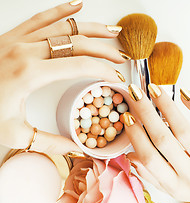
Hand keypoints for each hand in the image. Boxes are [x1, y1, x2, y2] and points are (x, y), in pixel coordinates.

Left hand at [0, 1, 126, 154]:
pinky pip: (42, 17)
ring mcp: (19, 38)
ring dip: (92, 28)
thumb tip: (76, 148)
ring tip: (112, 31)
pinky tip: (77, 5)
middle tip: (121, 58)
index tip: (117, 78)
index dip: (103, 71)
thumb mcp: (15, 133)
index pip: (80, 66)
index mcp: (30, 73)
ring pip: (65, 26)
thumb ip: (49, 142)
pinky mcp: (14, 35)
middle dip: (104, 50)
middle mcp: (27, 50)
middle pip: (78, 43)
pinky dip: (62, 10)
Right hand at [124, 84, 189, 202]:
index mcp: (175, 185)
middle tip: (136, 96)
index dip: (136, 136)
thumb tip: (131, 155)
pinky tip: (184, 94)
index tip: (128, 118)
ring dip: (167, 107)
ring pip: (184, 130)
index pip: (150, 158)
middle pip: (164, 140)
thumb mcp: (171, 188)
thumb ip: (150, 174)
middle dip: (146, 114)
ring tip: (155, 90)